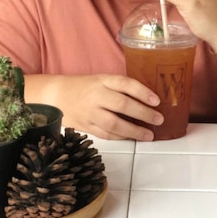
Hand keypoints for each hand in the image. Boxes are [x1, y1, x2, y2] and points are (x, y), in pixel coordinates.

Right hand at [25, 73, 163, 139]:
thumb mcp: (102, 79)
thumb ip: (120, 87)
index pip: (125, 84)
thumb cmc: (85, 87)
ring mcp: (91, 112)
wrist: (57, 96)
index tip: (157, 100)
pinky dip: (121, 137)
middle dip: (143, 113)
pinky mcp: (87, 127)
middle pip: (122, 104)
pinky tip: (132, 137)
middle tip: (159, 119)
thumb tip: (147, 98)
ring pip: (114, 123)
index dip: (142, 92)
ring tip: (149, 135)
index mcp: (102, 80)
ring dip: (134, 131)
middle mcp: (96, 95)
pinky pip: (106, 134)